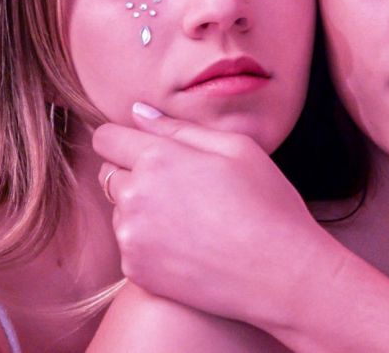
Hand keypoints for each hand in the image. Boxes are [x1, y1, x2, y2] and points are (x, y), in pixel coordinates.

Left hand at [92, 103, 340, 326]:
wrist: (281, 275)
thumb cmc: (268, 205)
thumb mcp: (237, 148)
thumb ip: (180, 128)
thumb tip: (139, 113)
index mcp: (157, 159)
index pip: (106, 138)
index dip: (124, 139)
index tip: (146, 149)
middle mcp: (135, 197)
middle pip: (109, 174)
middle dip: (134, 174)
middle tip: (181, 188)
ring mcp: (132, 238)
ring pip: (119, 211)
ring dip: (141, 210)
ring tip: (190, 220)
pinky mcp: (137, 270)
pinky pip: (130, 246)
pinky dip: (150, 244)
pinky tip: (188, 247)